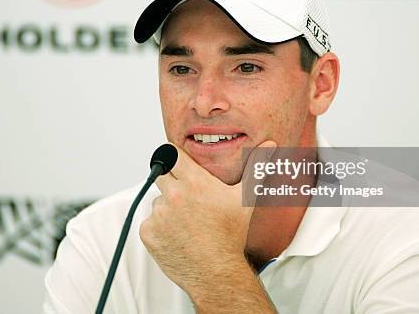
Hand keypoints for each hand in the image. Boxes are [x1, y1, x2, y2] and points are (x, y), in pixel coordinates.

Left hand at [138, 140, 276, 296]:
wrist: (216, 272)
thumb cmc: (231, 236)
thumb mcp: (245, 199)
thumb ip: (255, 168)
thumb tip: (270, 146)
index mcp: (195, 182)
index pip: (171, 154)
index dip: (175, 159)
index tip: (179, 166)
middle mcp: (174, 195)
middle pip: (161, 175)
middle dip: (172, 183)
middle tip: (188, 200)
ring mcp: (159, 214)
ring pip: (157, 201)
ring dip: (167, 208)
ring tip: (187, 223)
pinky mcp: (148, 232)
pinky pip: (149, 222)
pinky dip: (159, 228)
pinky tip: (177, 236)